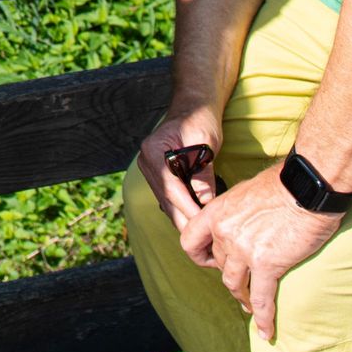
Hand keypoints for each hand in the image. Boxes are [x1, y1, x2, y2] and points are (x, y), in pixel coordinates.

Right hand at [136, 108, 222, 231]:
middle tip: (203, 243)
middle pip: (166, 199)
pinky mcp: (157, 175)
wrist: (192, 108)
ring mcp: (149, 170)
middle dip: (185, 221)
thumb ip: (203, 172)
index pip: (171, 187)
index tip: (204, 225)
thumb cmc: (200, 120)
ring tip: (201, 238)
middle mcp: (146, 162)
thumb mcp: (205, 143)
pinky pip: (168, 198)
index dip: (188, 208)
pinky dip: (181, 210)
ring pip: (166, 202)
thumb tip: (205, 201)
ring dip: (183, 219)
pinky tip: (195, 222)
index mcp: (153, 151)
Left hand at [180, 158, 343, 340]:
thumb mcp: (247, 192)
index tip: (212, 262)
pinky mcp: (267, 264)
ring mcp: (244, 250)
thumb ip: (238, 211)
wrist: (307, 186)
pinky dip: (263, 319)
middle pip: (220, 264)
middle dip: (232, 273)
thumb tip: (243, 219)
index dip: (199, 256)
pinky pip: (261, 299)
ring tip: (250, 306)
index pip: (190, 241)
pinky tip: (266, 332)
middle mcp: (224, 233)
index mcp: (216, 212)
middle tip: (245, 280)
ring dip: (242, 297)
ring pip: (235, 284)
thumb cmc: (284, 183)